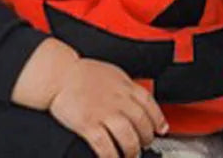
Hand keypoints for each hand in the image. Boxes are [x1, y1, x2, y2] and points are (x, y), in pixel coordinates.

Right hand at [48, 57, 167, 157]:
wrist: (61, 75)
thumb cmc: (84, 74)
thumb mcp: (113, 74)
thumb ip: (126, 88)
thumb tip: (137, 100)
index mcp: (125, 86)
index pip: (149, 103)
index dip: (158, 119)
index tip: (161, 129)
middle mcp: (118, 99)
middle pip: (141, 122)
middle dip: (146, 138)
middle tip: (144, 145)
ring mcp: (104, 112)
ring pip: (127, 137)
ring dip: (131, 150)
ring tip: (130, 155)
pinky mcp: (88, 124)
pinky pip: (104, 145)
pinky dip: (111, 156)